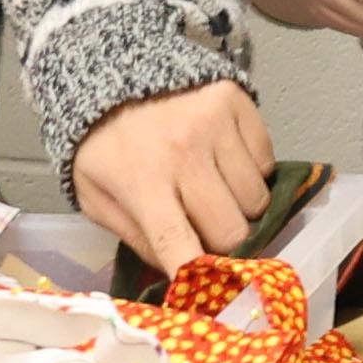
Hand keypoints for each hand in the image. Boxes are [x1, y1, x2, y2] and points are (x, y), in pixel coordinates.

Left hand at [70, 78, 272, 278]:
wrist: (109, 69)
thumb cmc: (102, 143)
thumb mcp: (96, 195)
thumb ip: (135, 237)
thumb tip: (182, 274)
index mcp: (142, 182)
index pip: (182, 247)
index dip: (199, 277)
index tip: (208, 293)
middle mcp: (185, 153)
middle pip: (232, 231)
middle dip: (223, 242)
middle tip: (207, 231)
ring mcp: (216, 124)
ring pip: (257, 200)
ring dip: (240, 207)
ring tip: (213, 192)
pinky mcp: (237, 102)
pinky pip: (267, 162)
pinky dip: (252, 172)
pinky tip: (223, 162)